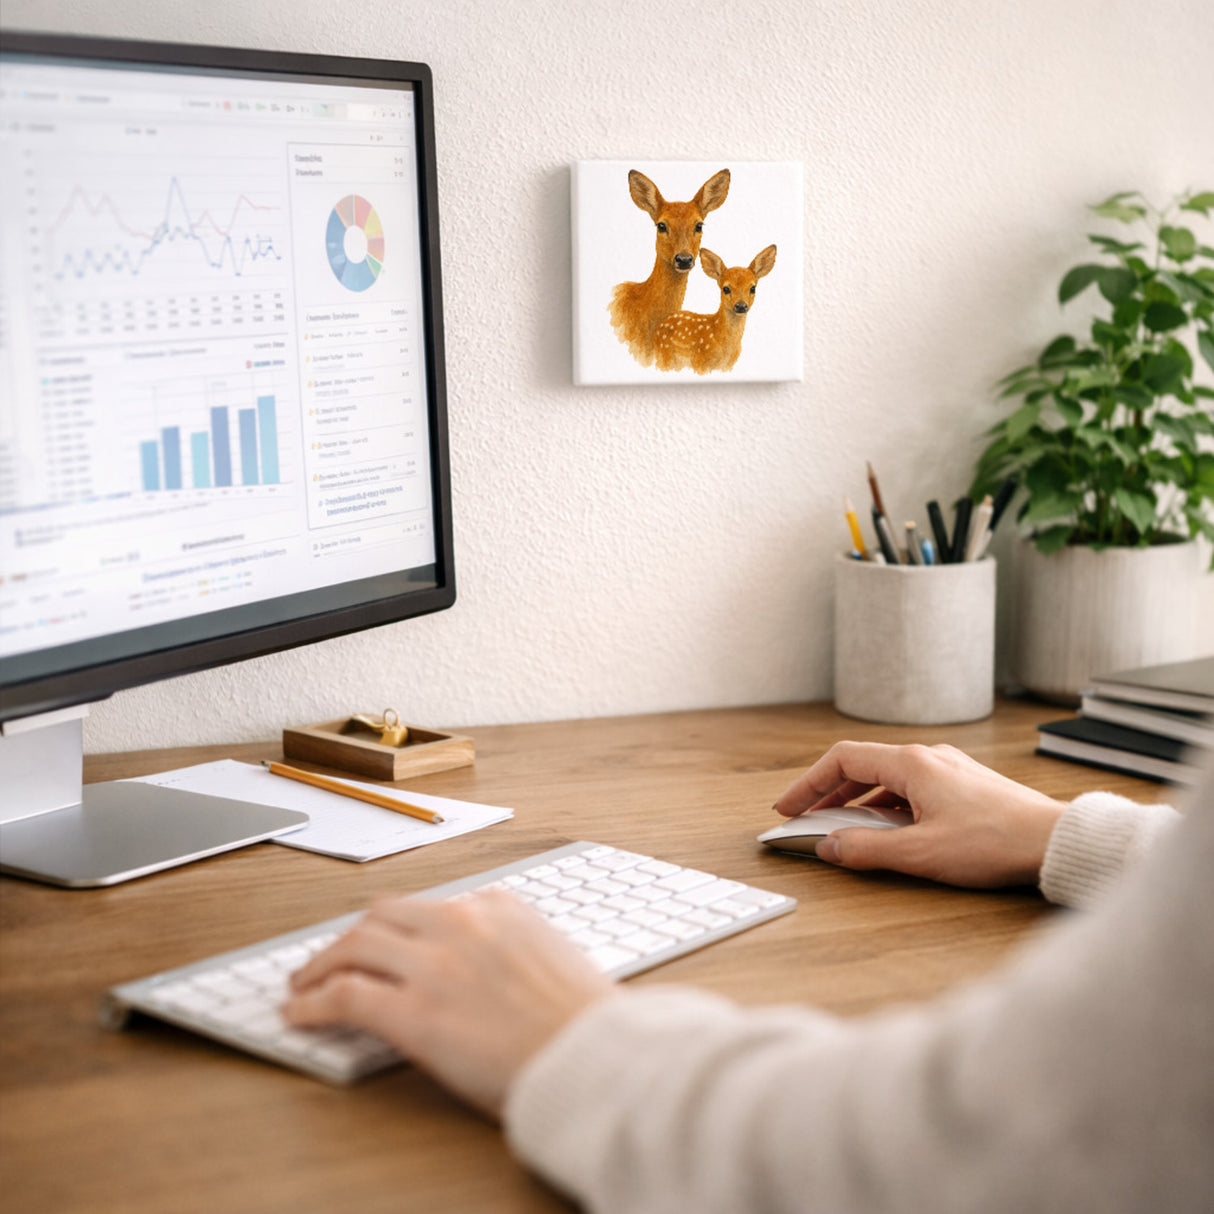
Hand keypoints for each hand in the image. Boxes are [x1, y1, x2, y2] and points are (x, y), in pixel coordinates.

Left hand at [283, 890, 611, 1117]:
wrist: (594, 1057)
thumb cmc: (585, 1022)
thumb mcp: (554, 958)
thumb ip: (513, 948)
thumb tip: (485, 969)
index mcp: (500, 906)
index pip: (432, 907)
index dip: (400, 929)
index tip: (388, 943)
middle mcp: (462, 922)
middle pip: (384, 914)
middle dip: (354, 935)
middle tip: (336, 956)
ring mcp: (434, 964)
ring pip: (355, 944)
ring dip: (322, 963)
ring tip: (305, 982)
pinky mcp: (413, 1013)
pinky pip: (346, 997)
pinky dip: (314, 1001)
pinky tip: (300, 1013)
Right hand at [772, 742, 1065, 888]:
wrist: (1055, 841)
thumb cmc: (995, 842)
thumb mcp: (920, 853)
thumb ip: (866, 850)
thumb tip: (829, 847)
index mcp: (911, 763)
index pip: (842, 759)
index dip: (808, 783)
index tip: (788, 806)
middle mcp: (927, 757)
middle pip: (861, 766)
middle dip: (828, 793)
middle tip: (805, 817)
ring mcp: (948, 769)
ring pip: (886, 778)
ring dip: (857, 801)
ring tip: (841, 827)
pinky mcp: (963, 786)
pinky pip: (910, 788)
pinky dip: (885, 806)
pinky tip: (887, 831)